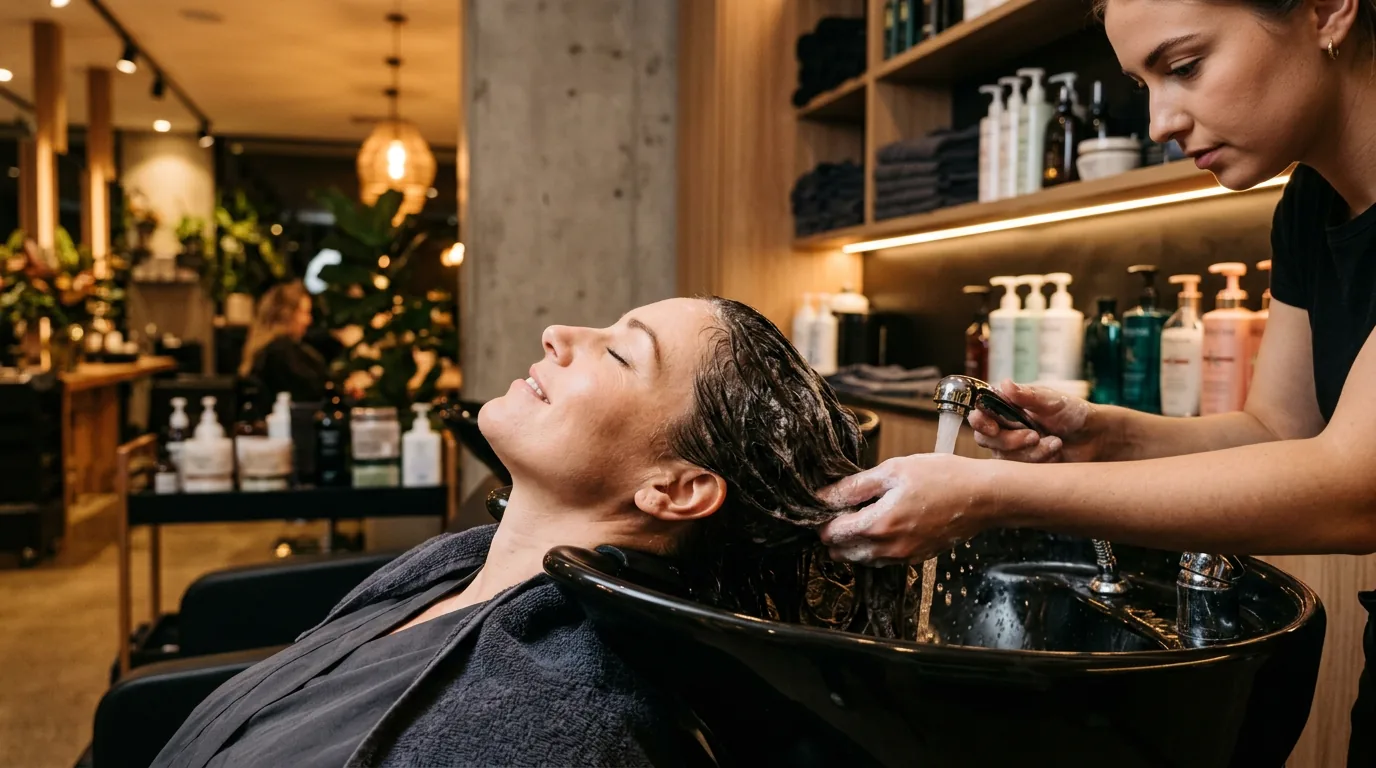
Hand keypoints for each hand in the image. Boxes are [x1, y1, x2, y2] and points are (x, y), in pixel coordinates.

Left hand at [817, 453, 996, 563]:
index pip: (831, 534)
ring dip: (853, 543)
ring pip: (861, 559)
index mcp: (878, 525)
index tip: (827, 503)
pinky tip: (882, 525)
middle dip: (834, 534)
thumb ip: (855, 486)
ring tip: (862, 515)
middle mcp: (887, 549)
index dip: (823, 518)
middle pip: (842, 552)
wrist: (983, 497)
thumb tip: (823, 496)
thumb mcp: (894, 470)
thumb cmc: (941, 477)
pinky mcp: (915, 558)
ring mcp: (903, 557)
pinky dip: (873, 548)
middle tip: (843, 509)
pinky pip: (882, 560)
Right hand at [968, 381, 1101, 462]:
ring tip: (1055, 442)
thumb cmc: (1073, 413)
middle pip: (985, 438)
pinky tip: (1055, 451)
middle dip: (1009, 440)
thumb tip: (1005, 384)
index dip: (980, 421)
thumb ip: (1027, 395)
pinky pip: (1019, 469)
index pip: (980, 413)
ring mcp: (1012, 446)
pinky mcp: (1022, 464)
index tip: (992, 427)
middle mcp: (1004, 425)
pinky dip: (1039, 460)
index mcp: (1006, 405)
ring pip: (1003, 456)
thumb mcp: (1052, 401)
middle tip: (1033, 436)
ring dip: (1031, 451)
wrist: (1095, 438)